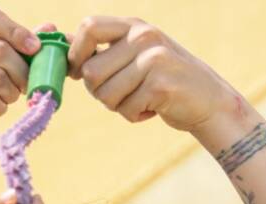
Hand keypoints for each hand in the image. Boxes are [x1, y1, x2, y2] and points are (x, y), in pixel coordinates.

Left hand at [65, 15, 236, 130]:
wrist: (207, 100)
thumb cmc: (162, 80)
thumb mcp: (133, 55)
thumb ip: (100, 49)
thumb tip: (58, 43)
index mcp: (133, 26)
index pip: (88, 26)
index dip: (75, 53)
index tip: (79, 72)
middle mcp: (143, 36)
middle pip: (90, 72)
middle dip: (98, 92)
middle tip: (122, 93)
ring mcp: (154, 59)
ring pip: (105, 95)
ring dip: (117, 106)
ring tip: (140, 99)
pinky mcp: (161, 84)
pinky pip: (125, 109)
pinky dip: (134, 115)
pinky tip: (153, 108)